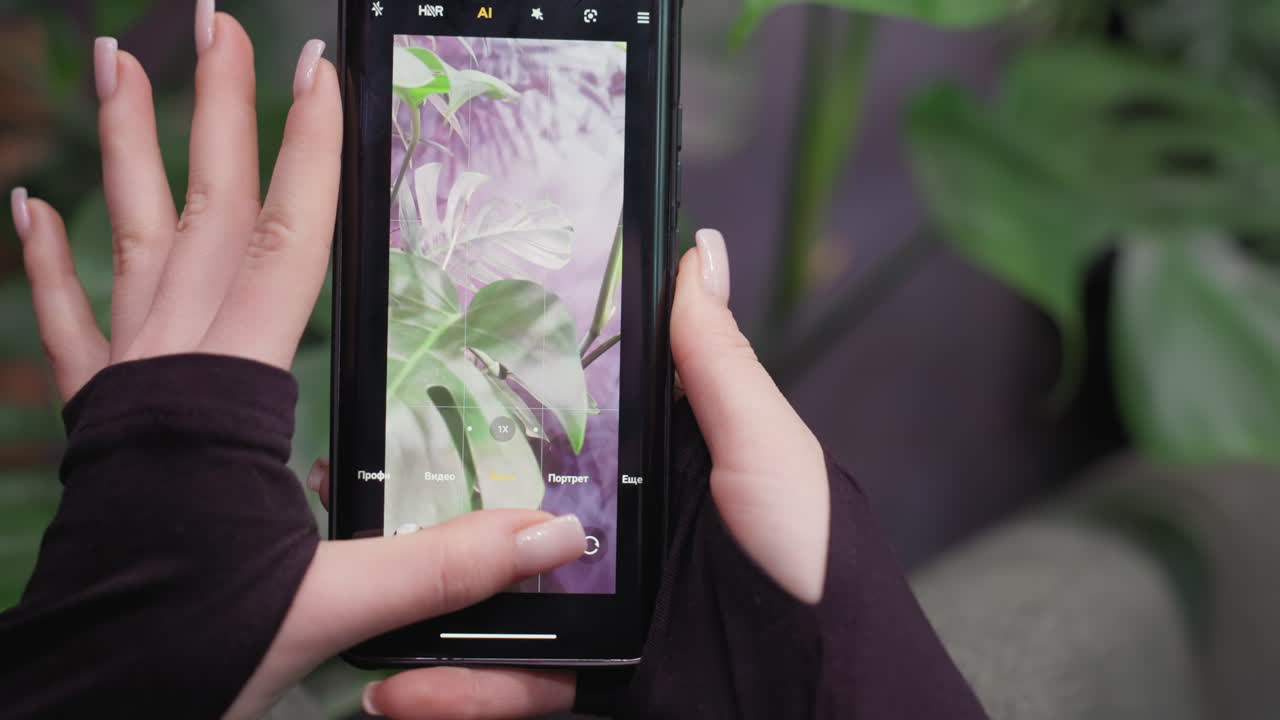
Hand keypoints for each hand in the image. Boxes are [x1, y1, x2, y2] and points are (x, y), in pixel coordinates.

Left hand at [10, 5, 586, 717]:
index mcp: (237, 389)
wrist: (97, 681)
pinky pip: (70, 319)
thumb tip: (553, 535)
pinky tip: (29, 204)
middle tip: (212, 20)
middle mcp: (175, 362)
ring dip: (129, 148)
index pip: (280, 242)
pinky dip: (50, 259)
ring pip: (128, 238)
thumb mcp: (335, 601)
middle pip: (202, 209)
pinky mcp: (101, 412)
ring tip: (121, 60)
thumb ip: (446, 561)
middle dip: (212, 108)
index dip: (303, 152)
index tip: (315, 71)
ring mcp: (128, 379)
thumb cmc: (199, 632)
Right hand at [310, 229, 831, 717]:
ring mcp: (603, 604)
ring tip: (359, 588)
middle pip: (514, 503)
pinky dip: (460, 687)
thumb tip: (696, 252)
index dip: (504, 389)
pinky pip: (518, 678)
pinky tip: (403, 684)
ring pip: (495, 596)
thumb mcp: (764, 450)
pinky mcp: (597, 672)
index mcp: (658, 463)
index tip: (430, 362)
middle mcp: (622, 529)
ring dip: (426, 599)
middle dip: (439, 497)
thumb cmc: (811, 561)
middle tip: (364, 479)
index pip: (568, 415)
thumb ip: (718, 363)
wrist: (822, 697)